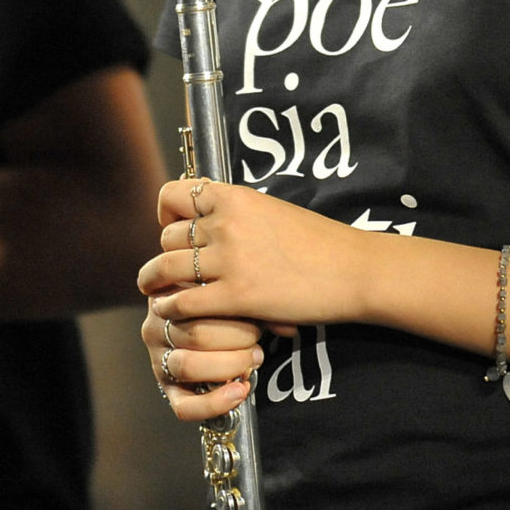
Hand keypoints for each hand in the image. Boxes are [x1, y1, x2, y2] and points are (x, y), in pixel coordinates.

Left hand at [138, 178, 374, 328]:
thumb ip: (239, 214)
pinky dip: (171, 309)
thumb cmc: (320, 243)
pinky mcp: (237, 295)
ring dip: (156, 281)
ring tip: (155, 291)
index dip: (167, 214)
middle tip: (175, 269)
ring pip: (166, 267)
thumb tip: (208, 222)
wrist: (354, 270)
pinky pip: (183, 301)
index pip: (175, 195)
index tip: (172, 228)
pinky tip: (171, 313)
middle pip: (168, 237)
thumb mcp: (273, 211)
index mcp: (236, 197)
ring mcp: (230, 259)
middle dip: (168, 254)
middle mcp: (227, 223)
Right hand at [141, 294, 262, 422]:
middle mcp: (156, 326)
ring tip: (253, 358)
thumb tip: (280, 322)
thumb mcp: (223, 287)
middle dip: (237, 337)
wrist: (210, 327)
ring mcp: (159, 359)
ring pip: (189, 365)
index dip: (228, 306)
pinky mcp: (167, 389)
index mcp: (166, 294)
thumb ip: (239, 292)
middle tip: (257, 336)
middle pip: (195, 333)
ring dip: (229, 364)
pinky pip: (184, 407)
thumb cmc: (224, 302)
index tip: (253, 308)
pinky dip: (215, 403)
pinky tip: (240, 391)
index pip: (192, 299)